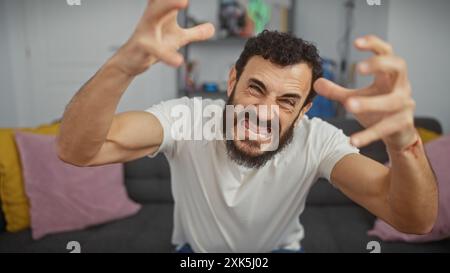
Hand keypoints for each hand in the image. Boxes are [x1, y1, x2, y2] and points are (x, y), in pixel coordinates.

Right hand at [112, 0, 214, 75]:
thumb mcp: (178, 38)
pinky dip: (167, 55)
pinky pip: (155, 49)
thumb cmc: (153, 43)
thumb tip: (212, 28)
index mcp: (161, 10)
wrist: (131, 60)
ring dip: (167, 5)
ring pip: (153, 15)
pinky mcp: (142, 47)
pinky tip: (178, 61)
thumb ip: (195, 32)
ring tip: (184, 1)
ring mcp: (145, 31)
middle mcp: (152, 16)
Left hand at [314, 35, 417, 149]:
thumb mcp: (355, 98)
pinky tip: (352, 140)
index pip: (386, 52)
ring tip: (348, 105)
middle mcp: (401, 86)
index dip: (374, 44)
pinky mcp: (403, 124)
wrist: (398, 135)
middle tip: (359, 68)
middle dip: (380, 64)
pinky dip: (368, 135)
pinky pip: (386, 128)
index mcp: (389, 76)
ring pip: (392, 101)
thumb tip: (317, 83)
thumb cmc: (378, 110)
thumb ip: (336, 91)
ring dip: (370, 103)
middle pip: (399, 66)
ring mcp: (405, 105)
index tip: (356, 42)